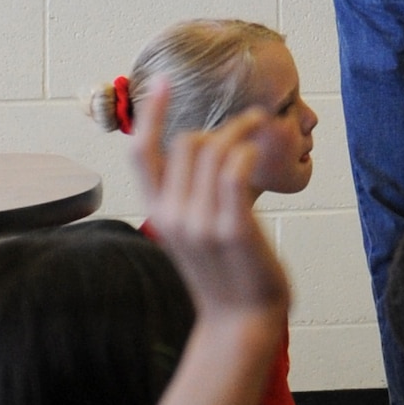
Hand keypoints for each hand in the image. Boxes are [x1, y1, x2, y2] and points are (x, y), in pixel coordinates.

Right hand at [131, 84, 290, 320]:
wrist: (241, 322)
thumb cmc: (227, 275)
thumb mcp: (195, 234)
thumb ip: (190, 200)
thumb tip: (208, 160)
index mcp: (158, 213)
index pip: (140, 153)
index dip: (151, 115)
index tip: (163, 82)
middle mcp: (172, 215)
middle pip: (186, 143)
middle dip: (221, 125)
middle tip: (250, 121)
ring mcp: (200, 222)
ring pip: (214, 152)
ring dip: (242, 129)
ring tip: (262, 126)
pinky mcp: (231, 229)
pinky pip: (234, 173)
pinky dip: (247, 152)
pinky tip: (258, 151)